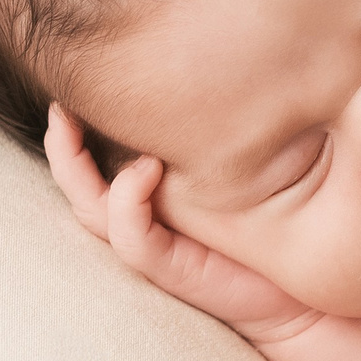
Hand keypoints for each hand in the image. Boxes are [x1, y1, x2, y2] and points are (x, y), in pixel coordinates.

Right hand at [44, 103, 322, 345]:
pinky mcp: (173, 270)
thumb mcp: (244, 166)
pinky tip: (146, 168)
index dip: (76, 125)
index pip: (95, 159)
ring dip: (76, 166)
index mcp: (148, 195)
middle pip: (79, 184)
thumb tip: (204, 67)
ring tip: (72, 124)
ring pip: (93, 209)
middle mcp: (142, 219)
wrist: (300, 293)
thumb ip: (215, 133)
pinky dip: (128, 201)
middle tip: (59, 104)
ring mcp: (153, 246)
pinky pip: (132, 237)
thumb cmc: (276, 223)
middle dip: (62, 144)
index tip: (77, 79)